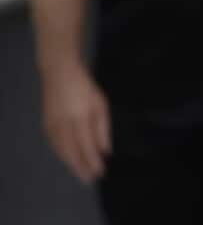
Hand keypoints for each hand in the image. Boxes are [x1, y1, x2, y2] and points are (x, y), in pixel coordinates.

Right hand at [42, 65, 110, 182]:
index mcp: (80, 118)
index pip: (87, 146)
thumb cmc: (86, 88)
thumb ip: (103, 129)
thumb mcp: (101, 105)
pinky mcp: (45, 125)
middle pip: (72, 152)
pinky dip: (63, 155)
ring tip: (82, 173)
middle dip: (82, 168)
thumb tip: (106, 151)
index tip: (101, 172)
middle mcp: (64, 124)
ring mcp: (52, 125)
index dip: (93, 161)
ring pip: (61, 151)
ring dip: (72, 164)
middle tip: (90, 180)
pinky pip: (54, 145)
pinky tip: (70, 160)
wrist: (60, 75)